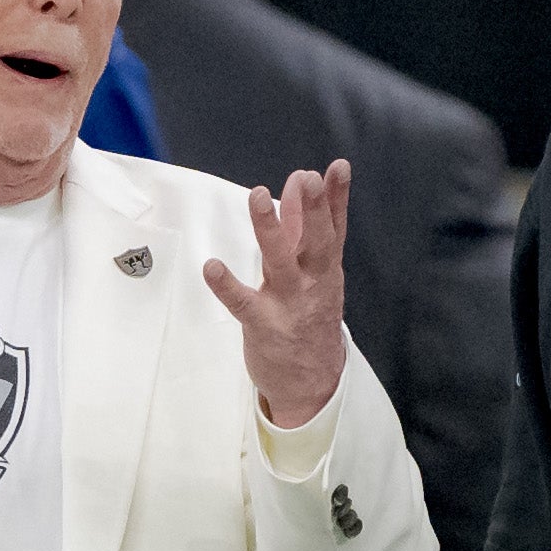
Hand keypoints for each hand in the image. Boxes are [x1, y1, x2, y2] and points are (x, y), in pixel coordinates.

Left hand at [202, 161, 351, 428]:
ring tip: (259, 196)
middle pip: (317, 242)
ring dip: (270, 229)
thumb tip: (298, 181)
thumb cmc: (309, 317)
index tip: (339, 167)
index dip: (338, 197)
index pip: (335, 227)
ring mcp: (288, 303)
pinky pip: (243, 303)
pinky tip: (211, 266)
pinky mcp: (262, 325)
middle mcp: (312, 282)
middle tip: (307, 178)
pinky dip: (227, 285)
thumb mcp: (313, 271)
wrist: (312, 383)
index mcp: (325, 268)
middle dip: (314, 209)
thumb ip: (303, 226)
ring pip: (281, 262)